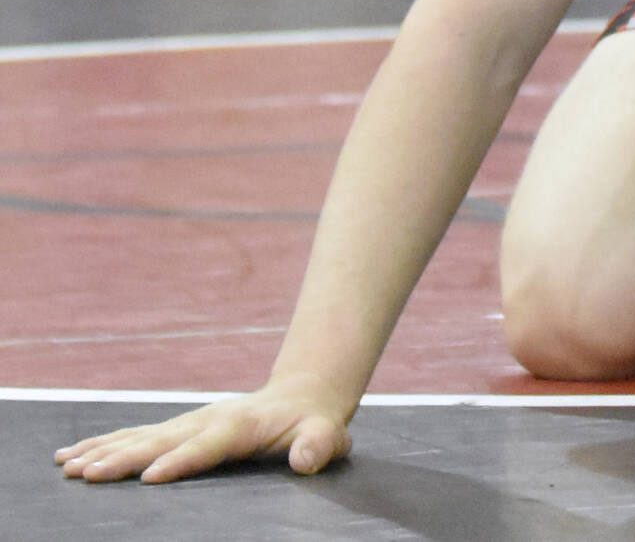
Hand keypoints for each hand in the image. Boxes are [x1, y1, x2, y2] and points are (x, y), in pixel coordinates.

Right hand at [55, 376, 353, 483]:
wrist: (302, 397)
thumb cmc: (313, 424)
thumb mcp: (327, 434)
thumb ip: (318, 445)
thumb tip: (305, 460)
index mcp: (239, 426)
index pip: (207, 446)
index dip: (181, 461)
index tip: (149, 477)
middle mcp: (206, 420)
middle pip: (160, 441)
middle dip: (124, 458)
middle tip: (87, 474)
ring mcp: (188, 422)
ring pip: (139, 437)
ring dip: (103, 452)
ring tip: (68, 467)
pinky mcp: (176, 429)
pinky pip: (134, 436)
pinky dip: (101, 445)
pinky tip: (70, 457)